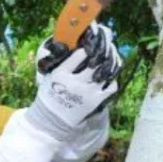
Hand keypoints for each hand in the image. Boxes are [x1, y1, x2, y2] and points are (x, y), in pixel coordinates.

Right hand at [26, 23, 121, 138]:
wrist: (52, 119)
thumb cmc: (51, 93)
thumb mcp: (50, 75)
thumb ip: (62, 61)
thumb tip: (72, 43)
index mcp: (61, 74)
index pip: (79, 55)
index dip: (88, 46)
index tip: (91, 42)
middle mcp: (75, 83)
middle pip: (95, 62)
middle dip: (102, 51)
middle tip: (106, 44)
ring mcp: (87, 93)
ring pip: (105, 72)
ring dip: (110, 63)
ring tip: (110, 57)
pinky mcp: (95, 101)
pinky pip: (111, 86)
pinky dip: (112, 79)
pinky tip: (109, 75)